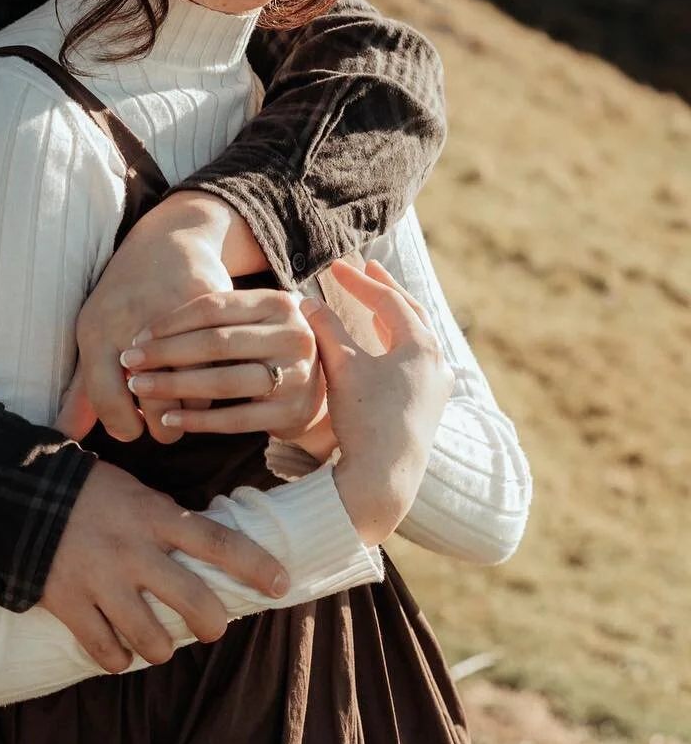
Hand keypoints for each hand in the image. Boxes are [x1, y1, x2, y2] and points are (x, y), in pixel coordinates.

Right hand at [40, 461, 289, 673]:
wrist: (14, 494)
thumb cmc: (83, 490)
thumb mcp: (131, 490)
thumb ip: (164, 517)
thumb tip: (203, 546)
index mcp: (153, 515)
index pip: (217, 542)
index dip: (254, 565)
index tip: (281, 583)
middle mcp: (132, 550)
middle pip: (194, 601)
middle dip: (213, 624)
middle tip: (214, 627)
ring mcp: (100, 580)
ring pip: (151, 639)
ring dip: (162, 649)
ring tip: (159, 645)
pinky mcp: (68, 603)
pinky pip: (105, 650)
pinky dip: (117, 659)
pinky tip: (120, 652)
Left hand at [59, 193, 263, 443]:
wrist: (166, 244)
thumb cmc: (123, 301)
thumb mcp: (94, 335)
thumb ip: (82, 390)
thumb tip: (66, 435)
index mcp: (95, 332)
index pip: (109, 403)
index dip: (124, 428)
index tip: (134, 429)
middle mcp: (130, 322)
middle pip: (156, 404)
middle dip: (163, 426)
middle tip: (165, 421)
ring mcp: (172, 312)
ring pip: (195, 390)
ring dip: (193, 405)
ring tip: (187, 397)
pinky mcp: (207, 304)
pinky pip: (219, 364)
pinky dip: (215, 379)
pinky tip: (207, 375)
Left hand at [118, 287, 324, 443]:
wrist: (322, 384)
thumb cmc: (267, 345)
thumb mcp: (253, 319)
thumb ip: (216, 318)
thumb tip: (146, 329)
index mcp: (278, 304)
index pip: (214, 307)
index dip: (170, 322)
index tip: (137, 335)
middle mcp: (293, 336)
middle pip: (215, 344)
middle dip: (165, 354)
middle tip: (129, 360)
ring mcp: (296, 376)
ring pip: (223, 382)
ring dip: (174, 386)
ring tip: (138, 387)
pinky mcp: (291, 412)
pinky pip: (235, 419)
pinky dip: (198, 419)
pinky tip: (169, 417)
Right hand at [305, 259, 451, 544]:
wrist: (385, 477)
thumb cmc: (366, 419)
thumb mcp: (343, 367)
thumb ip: (327, 330)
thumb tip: (307, 302)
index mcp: (421, 346)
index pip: (388, 301)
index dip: (359, 282)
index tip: (335, 267)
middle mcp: (437, 362)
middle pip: (412, 313)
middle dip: (387, 290)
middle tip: (369, 268)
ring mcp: (436, 386)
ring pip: (416, 339)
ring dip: (394, 318)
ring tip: (376, 306)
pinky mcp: (428, 408)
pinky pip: (415, 362)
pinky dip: (396, 345)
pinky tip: (382, 350)